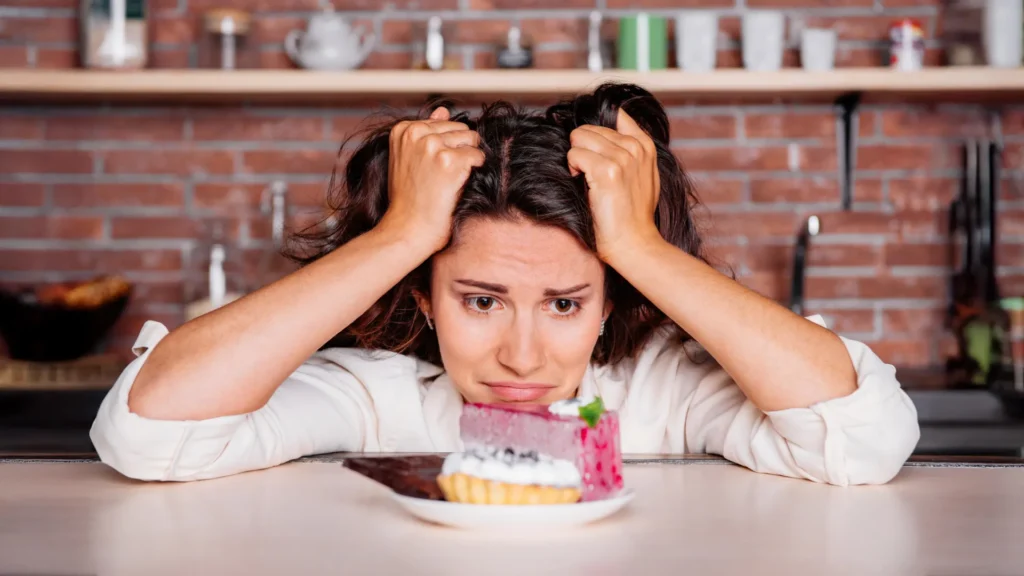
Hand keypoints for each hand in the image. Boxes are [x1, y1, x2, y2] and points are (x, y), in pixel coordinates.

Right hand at [380, 107, 484, 253]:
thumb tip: (444, 110)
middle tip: (441, 176)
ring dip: (467, 161)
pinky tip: (456, 185)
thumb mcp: (409, 158)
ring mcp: (432, 145)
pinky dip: (474, 172)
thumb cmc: (409, 198)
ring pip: (471, 140)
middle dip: (459, 151)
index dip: (444, 147)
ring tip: (448, 180)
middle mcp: (416, 133)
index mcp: (403, 129)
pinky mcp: (449, 160)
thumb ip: (427, 131)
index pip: (444, 123)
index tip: (430, 168)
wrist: (408, 228)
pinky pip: (478, 156)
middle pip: (460, 129)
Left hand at [567, 108, 660, 262]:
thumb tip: (608, 126)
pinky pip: (574, 154)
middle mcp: (635, 148)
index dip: (596, 132)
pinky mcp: (607, 171)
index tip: (593, 149)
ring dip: (576, 159)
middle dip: (583, 149)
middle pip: (590, 129)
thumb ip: (631, 149)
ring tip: (586, 180)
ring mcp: (622, 158)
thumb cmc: (632, 214)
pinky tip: (582, 185)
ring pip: (579, 138)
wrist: (633, 242)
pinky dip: (572, 169)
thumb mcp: (643, 175)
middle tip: (589, 174)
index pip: (616, 115)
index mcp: (645, 145)